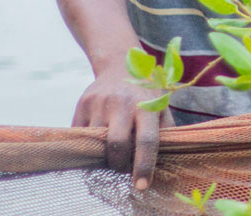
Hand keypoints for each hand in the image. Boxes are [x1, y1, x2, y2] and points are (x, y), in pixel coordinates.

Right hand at [72, 67, 173, 189]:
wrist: (119, 64)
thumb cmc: (146, 92)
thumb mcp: (162, 106)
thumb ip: (166, 130)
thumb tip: (169, 157)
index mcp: (147, 106)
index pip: (147, 141)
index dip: (144, 166)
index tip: (142, 185)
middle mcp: (122, 104)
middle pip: (117, 145)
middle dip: (119, 164)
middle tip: (123, 167)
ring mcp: (99, 104)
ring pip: (96, 143)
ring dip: (103, 155)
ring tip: (111, 153)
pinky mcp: (82, 105)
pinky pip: (81, 136)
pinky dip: (89, 145)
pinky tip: (97, 142)